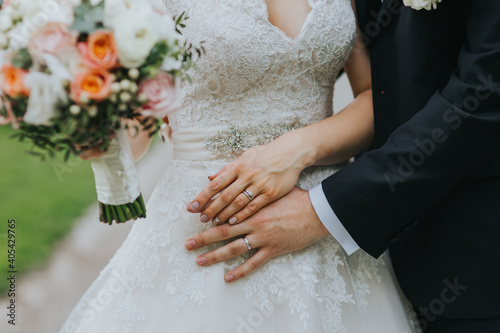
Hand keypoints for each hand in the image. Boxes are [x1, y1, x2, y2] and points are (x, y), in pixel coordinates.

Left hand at [184, 187, 329, 282]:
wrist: (317, 211)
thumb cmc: (295, 197)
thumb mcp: (272, 190)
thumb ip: (252, 188)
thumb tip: (241, 182)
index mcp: (252, 208)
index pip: (224, 214)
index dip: (208, 218)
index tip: (194, 221)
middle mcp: (254, 224)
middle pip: (223, 233)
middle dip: (203, 239)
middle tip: (187, 245)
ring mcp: (263, 238)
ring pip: (235, 249)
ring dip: (215, 256)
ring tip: (200, 261)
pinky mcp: (274, 249)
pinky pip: (254, 263)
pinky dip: (240, 271)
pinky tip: (228, 277)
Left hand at [186, 132, 313, 224]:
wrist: (291, 152)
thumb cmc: (267, 154)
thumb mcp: (246, 156)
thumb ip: (227, 168)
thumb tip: (210, 177)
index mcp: (239, 166)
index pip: (216, 183)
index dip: (203, 195)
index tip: (192, 206)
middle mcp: (247, 175)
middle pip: (225, 195)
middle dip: (211, 208)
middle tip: (201, 219)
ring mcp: (260, 185)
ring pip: (238, 203)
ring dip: (224, 214)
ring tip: (214, 223)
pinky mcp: (271, 193)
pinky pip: (254, 206)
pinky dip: (242, 215)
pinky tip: (233, 221)